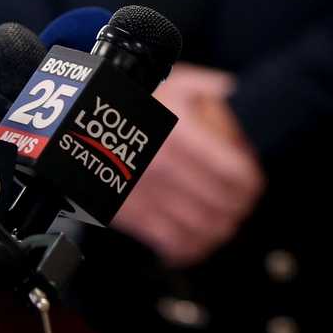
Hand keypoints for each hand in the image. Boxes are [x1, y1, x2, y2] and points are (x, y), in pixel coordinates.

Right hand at [111, 65, 264, 265]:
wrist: (78, 123)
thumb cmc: (131, 102)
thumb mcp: (173, 83)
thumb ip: (210, 88)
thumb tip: (234, 93)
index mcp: (181, 136)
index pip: (235, 174)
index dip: (252, 184)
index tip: (254, 185)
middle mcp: (165, 167)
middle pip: (222, 204)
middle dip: (239, 208)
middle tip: (243, 206)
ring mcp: (146, 194)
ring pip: (200, 228)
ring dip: (220, 230)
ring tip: (225, 224)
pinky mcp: (128, 213)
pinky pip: (169, 241)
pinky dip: (191, 248)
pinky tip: (198, 243)